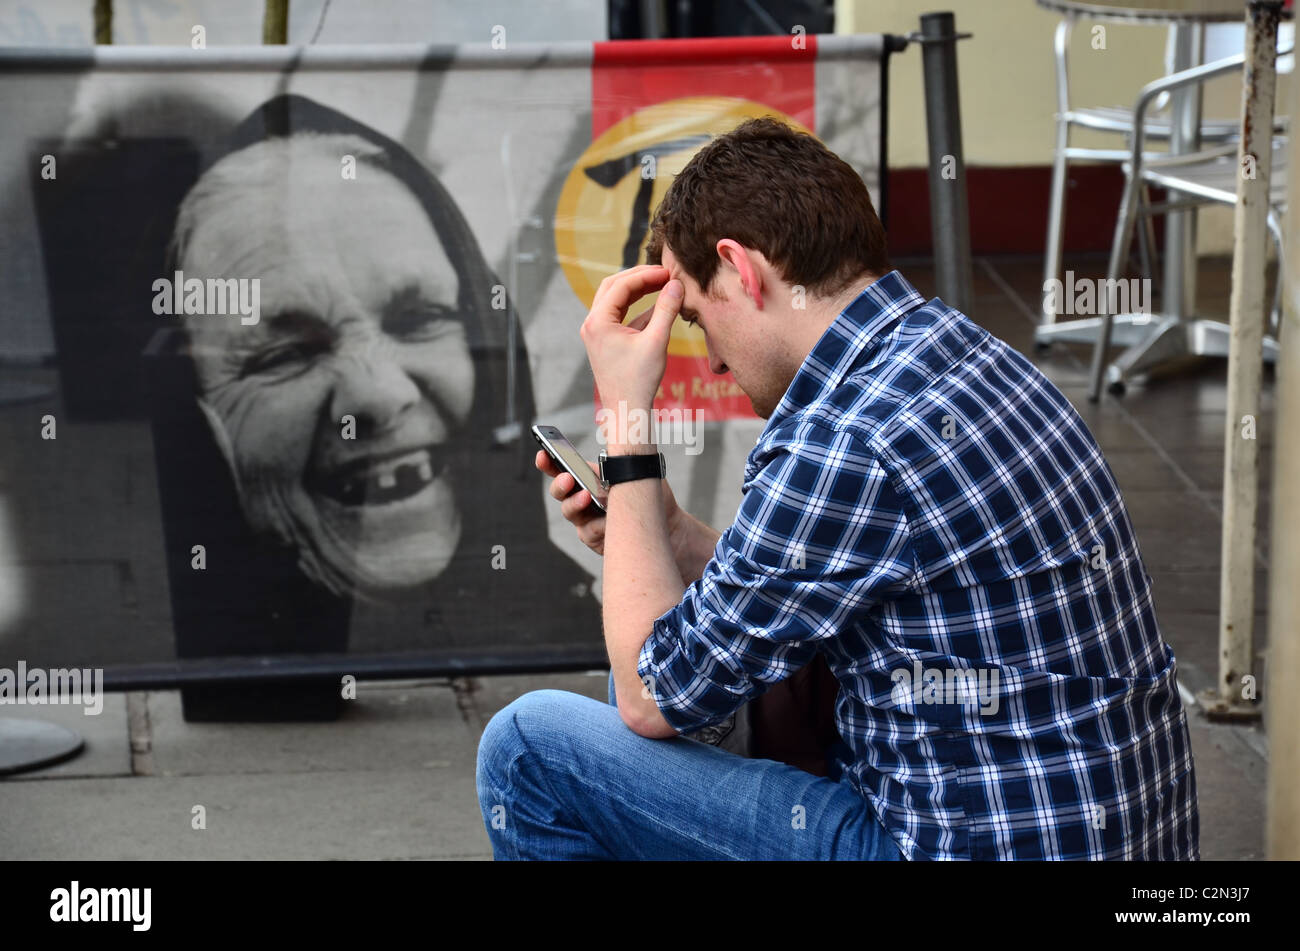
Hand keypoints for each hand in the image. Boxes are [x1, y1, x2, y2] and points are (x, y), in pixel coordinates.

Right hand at [535, 449, 681, 556]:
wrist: (667, 522)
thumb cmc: (648, 492)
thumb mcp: (638, 465)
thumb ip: (621, 447)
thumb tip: (608, 422)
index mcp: (587, 477)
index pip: (560, 468)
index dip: (548, 462)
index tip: (543, 453)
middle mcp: (581, 498)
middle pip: (559, 492)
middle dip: (559, 484)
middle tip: (568, 478)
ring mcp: (585, 519)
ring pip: (570, 512)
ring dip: (576, 504)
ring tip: (588, 496)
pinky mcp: (594, 538)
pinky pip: (588, 532)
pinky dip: (599, 526)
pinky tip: (610, 522)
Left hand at [579, 264, 682, 411]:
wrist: (627, 411)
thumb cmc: (638, 381)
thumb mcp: (656, 341)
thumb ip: (666, 309)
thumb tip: (676, 284)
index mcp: (598, 321)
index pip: (622, 285)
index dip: (647, 275)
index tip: (668, 272)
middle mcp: (592, 324)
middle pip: (614, 286)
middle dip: (640, 277)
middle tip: (664, 273)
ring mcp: (596, 332)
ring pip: (616, 299)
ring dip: (638, 290)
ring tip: (662, 284)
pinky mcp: (605, 341)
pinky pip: (620, 316)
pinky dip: (638, 308)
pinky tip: (658, 305)